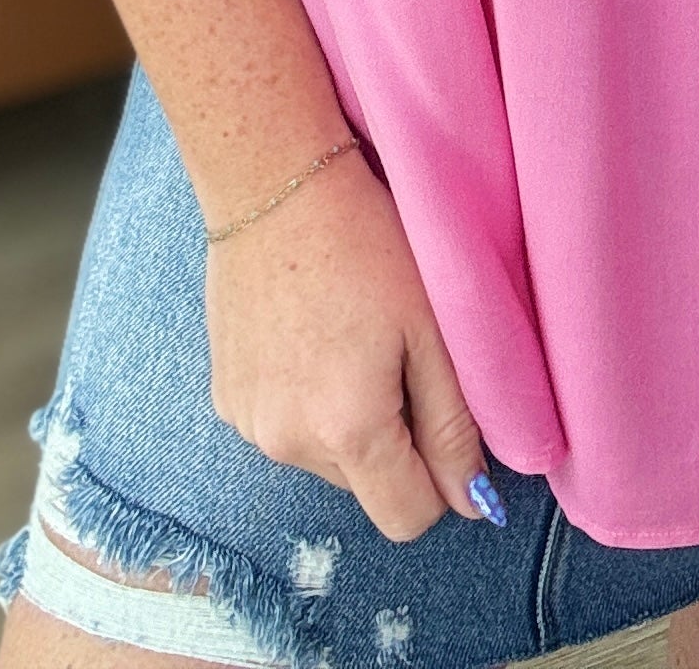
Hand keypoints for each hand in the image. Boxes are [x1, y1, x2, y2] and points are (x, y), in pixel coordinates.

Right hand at [206, 150, 491, 543]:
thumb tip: (472, 503)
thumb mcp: (431, 327)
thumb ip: (455, 424)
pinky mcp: (226, 398)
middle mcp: (287, 444)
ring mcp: (248, 423)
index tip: (440, 414)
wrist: (274, 180)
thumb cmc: (366, 241)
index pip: (408, 518)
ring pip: (325, 456)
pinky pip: (284, 426)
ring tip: (349, 333)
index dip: (440, 480)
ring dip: (347, 418)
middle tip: (394, 351)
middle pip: (366, 485)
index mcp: (348, 430)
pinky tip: (310, 331)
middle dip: (392, 439)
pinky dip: (305, 398)